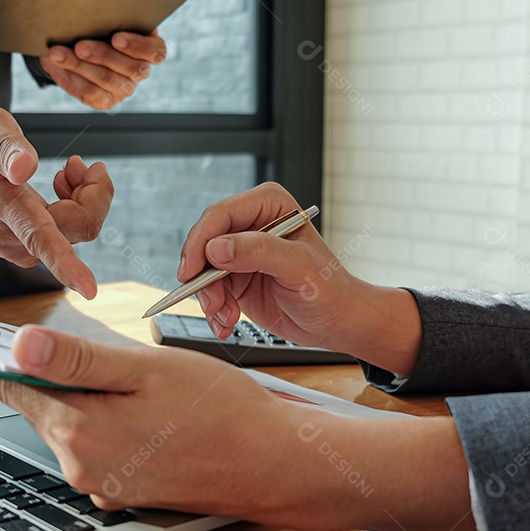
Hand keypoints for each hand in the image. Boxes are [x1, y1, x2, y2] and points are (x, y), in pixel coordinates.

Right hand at [0, 106, 112, 297]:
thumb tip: (25, 168)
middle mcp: (12, 236)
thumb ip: (5, 145)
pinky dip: (78, 206)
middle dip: (94, 193)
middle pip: (79, 228)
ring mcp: (22, 246)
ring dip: (85, 198)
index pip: (39, 238)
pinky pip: (72, 232)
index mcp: (1, 204)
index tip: (88, 288)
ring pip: (80, 230)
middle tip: (77, 163)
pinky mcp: (30, 248)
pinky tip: (63, 186)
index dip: (66, 263)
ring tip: (68, 170)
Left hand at [0, 325, 475, 530]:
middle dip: (34, 375)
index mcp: (81, 433)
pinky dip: (98, 420)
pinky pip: (95, 446)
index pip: (14, 390)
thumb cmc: (221, 411)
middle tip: (16, 346)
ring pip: (70, 427)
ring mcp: (105, 484)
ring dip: (72, 397)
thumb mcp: (147, 370)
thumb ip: (80, 361)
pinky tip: (129, 406)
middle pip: (41, 409)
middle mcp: (84, 467)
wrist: (273, 463)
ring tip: (95, 371)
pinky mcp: (127, 489)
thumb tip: (20, 347)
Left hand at [39, 31, 165, 109]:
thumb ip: (109, 19)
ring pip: (105, 79)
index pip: (156, 52)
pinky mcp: (106, 100)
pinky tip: (58, 65)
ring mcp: (124, 88)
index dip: (137, 46)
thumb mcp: (107, 20)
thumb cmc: (99, 27)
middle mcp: (140, 71)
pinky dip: (71, 77)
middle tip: (79, 46)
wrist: (78, 45)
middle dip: (102, 55)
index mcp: (150, 49)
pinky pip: (90, 92)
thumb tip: (91, 16)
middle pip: (129, 68)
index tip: (116, 38)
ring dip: (79, 65)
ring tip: (58, 54)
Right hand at [179, 182, 422, 375]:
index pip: (220, 216)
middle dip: (202, 277)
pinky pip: (210, 292)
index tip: (191, 271)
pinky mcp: (236, 280)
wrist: (338, 323)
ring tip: (226, 318)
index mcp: (268, 206)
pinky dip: (214, 311)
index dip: (200, 242)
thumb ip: (259, 252)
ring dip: (209, 299)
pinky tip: (227, 324)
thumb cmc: (331, 290)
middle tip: (212, 304)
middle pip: (205, 244)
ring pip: (202, 272)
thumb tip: (216, 248)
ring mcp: (241, 254)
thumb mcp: (299, 268)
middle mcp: (251, 225)